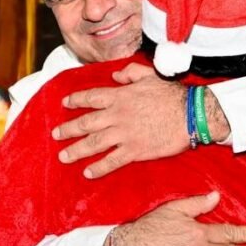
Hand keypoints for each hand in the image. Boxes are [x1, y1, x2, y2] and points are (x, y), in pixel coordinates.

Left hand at [53, 63, 189, 177]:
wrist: (190, 115)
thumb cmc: (173, 94)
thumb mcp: (150, 75)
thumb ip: (130, 73)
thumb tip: (115, 76)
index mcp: (120, 96)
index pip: (91, 97)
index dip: (76, 100)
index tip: (65, 103)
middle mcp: (117, 115)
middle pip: (86, 123)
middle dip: (68, 129)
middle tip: (56, 134)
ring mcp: (124, 134)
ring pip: (93, 143)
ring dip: (76, 150)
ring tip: (64, 156)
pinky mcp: (134, 151)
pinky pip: (111, 161)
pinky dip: (98, 167)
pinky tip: (88, 172)